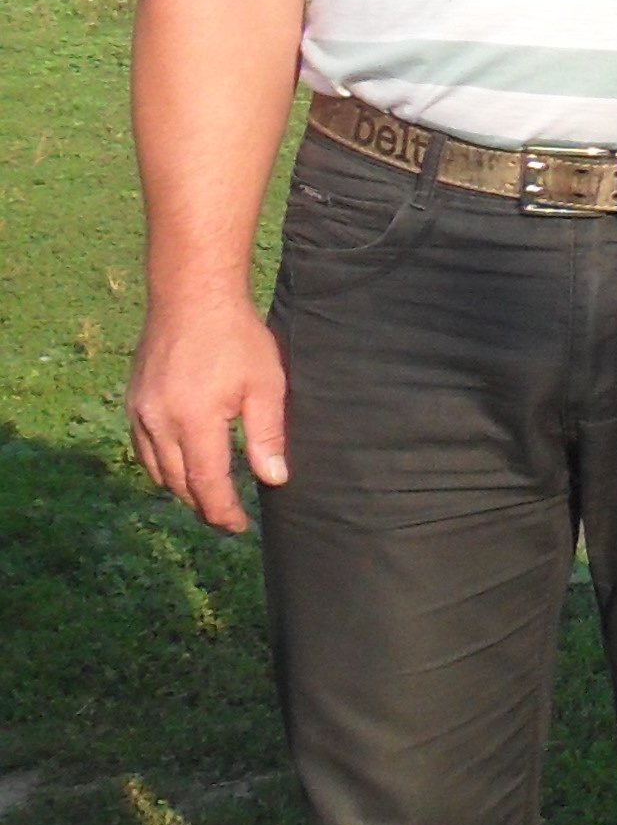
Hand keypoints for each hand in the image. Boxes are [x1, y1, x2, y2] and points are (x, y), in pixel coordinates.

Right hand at [128, 295, 288, 534]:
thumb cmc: (237, 337)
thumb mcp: (265, 385)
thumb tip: (274, 479)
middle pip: (177, 482)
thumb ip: (267, 435)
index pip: (205, 482)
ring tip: (207, 499)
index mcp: (194, 420)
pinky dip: (162, 466)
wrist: (191, 297)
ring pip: (156, 469)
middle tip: (227, 519)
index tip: (238, 527)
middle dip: (202, 506)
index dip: (221, 511)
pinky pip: (143, 448)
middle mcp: (159, 421)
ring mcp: (140, 411)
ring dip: (180, 489)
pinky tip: (181, 468)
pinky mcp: (133, 401)